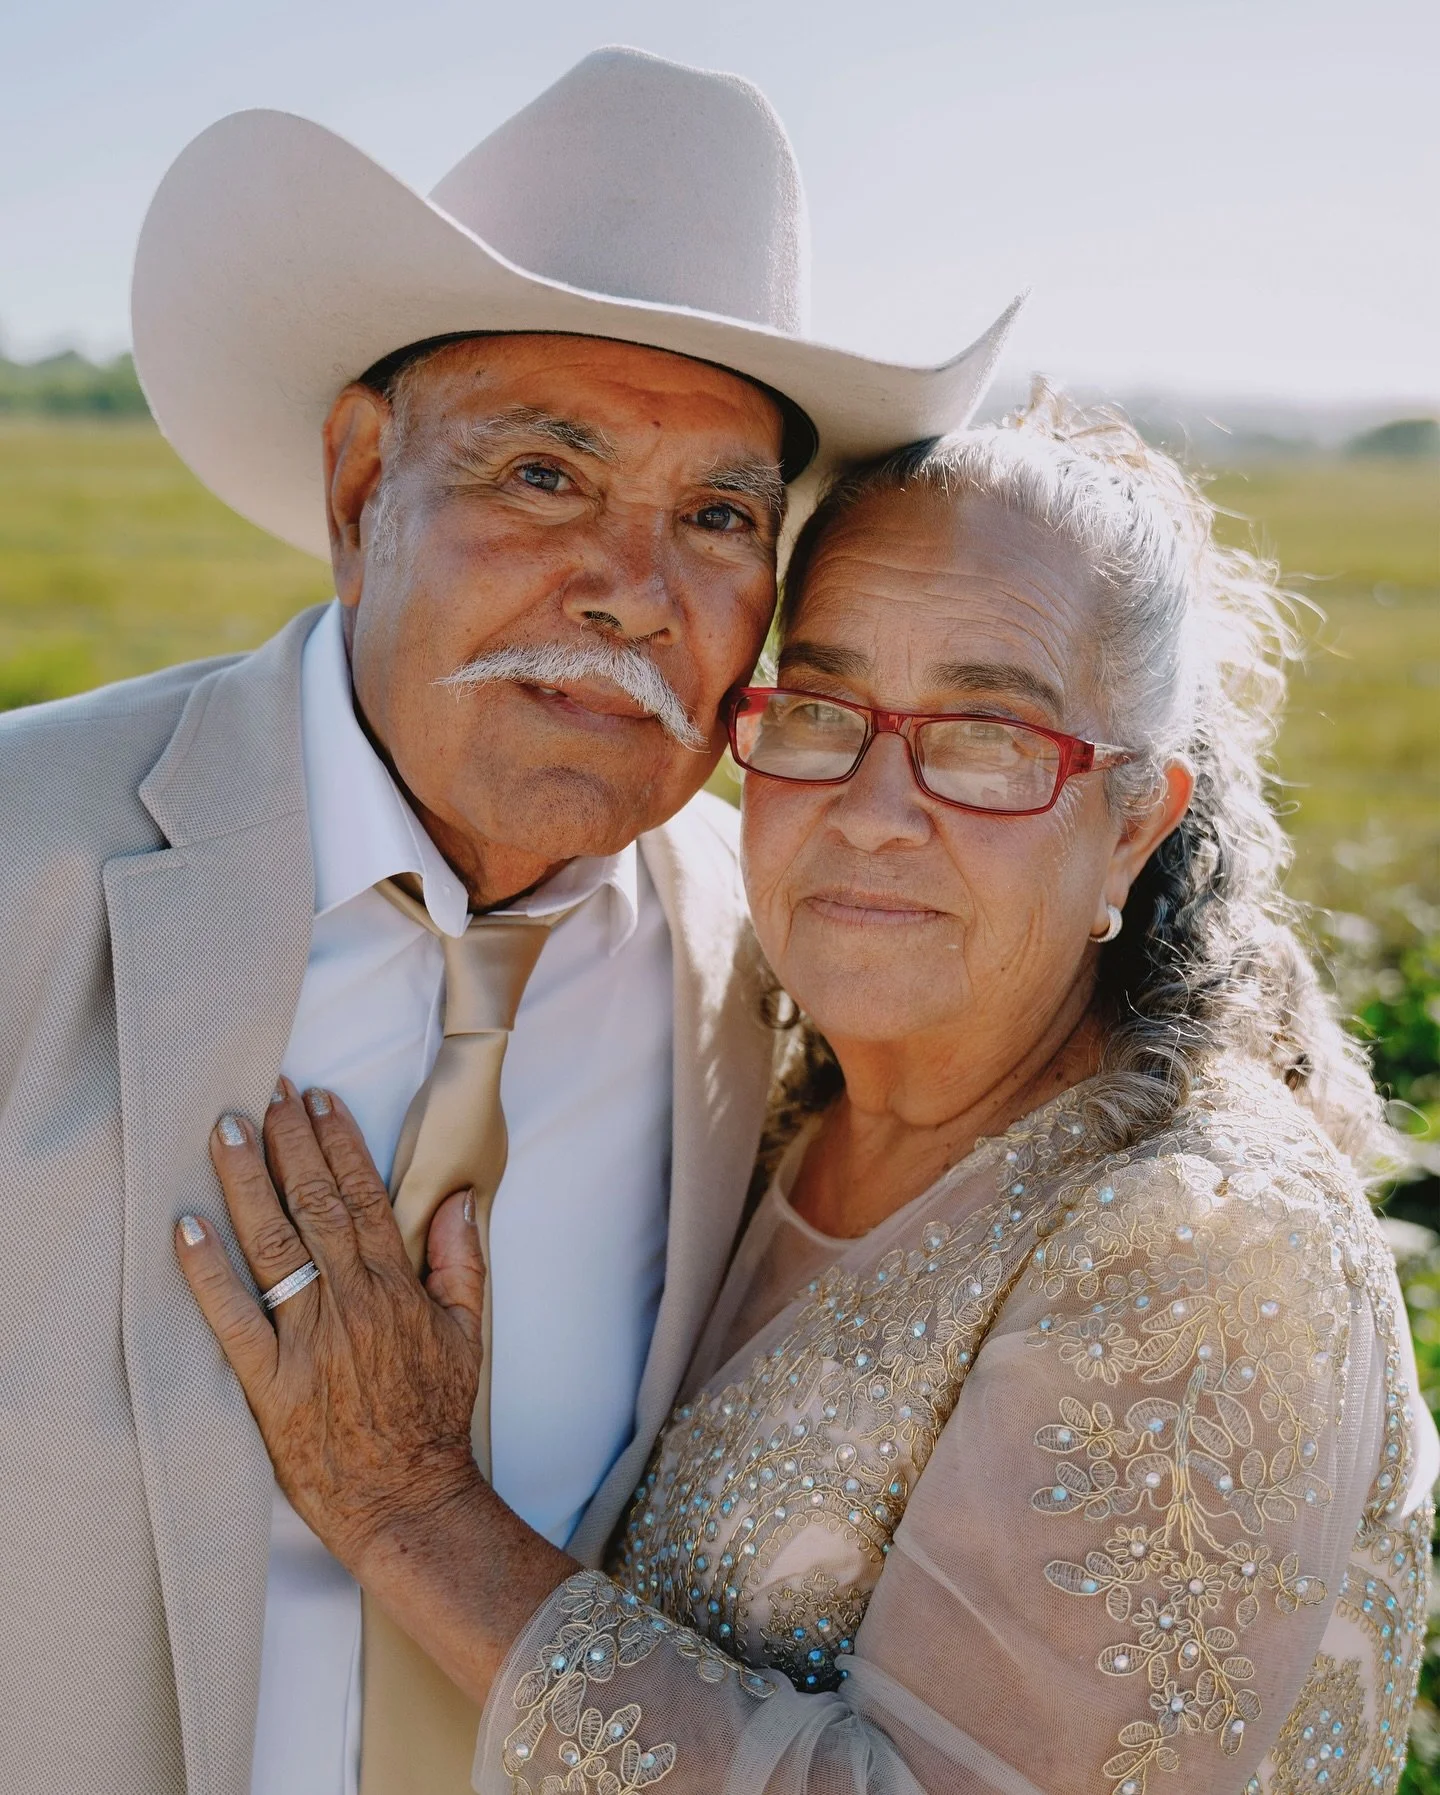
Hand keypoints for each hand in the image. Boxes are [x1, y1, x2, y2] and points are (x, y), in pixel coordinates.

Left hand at [175, 1080, 485, 1578]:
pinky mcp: (268, 1384)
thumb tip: (457, 1202)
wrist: (407, 1497)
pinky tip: (186, 1228)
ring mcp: (307, 1341)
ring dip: (247, 1181)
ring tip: (226, 1130)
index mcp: (396, 1287)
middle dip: (288, 1142)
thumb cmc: (434, 1417)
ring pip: (273, 1244)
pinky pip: (231, 1319)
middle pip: (314, 1204)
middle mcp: (351, 1302)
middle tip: (266, 1092)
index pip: (364, 1195)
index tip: (318, 1100)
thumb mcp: (467, 1333)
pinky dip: (207, 1272)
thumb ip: (461, 1263)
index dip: (339, 1142)